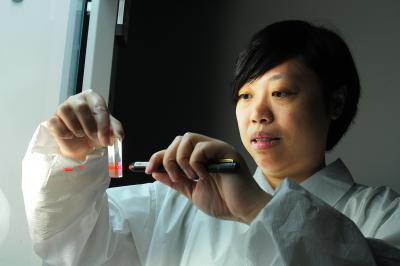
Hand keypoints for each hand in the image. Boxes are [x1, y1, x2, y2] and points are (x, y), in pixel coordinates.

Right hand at [47, 90, 123, 160]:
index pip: (99, 108)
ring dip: (76, 128)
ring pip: (65, 111)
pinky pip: (54, 122)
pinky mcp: (53, 118)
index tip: (105, 140)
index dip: (103, 126)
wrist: (81, 144)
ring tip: (80, 135)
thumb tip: (119, 136)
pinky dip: (63, 132)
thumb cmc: (95, 132)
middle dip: (89, 126)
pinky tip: (69, 136)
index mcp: (93, 98)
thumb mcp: (109, 131)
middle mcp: (77, 99)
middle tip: (93, 137)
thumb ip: (115, 131)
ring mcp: (63, 107)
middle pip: (81, 107)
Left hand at [146, 133, 270, 223]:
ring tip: (190, 177)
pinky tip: (203, 176)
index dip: (158, 157)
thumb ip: (175, 181)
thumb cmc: (223, 202)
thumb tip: (155, 172)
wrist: (243, 210)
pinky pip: (202, 148)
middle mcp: (207, 150)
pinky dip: (196, 163)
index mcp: (198, 159)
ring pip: (188, 138)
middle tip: (176, 177)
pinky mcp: (225, 150)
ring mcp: (216, 149)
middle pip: (178, 140)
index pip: (174, 149)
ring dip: (181, 159)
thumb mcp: (191, 192)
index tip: (147, 170)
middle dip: (169, 158)